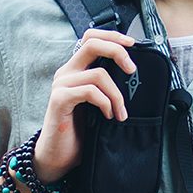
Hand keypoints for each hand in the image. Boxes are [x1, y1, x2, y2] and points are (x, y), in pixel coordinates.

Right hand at [34, 28, 137, 182]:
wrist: (59, 156)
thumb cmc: (80, 131)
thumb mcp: (98, 103)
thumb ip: (107, 85)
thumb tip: (133, 73)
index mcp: (76, 69)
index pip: (90, 37)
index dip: (112, 36)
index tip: (132, 44)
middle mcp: (66, 72)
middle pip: (92, 44)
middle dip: (118, 52)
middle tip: (132, 70)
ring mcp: (61, 85)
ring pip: (98, 74)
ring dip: (117, 95)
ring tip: (121, 113)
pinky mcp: (59, 100)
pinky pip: (90, 92)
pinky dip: (105, 103)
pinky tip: (108, 116)